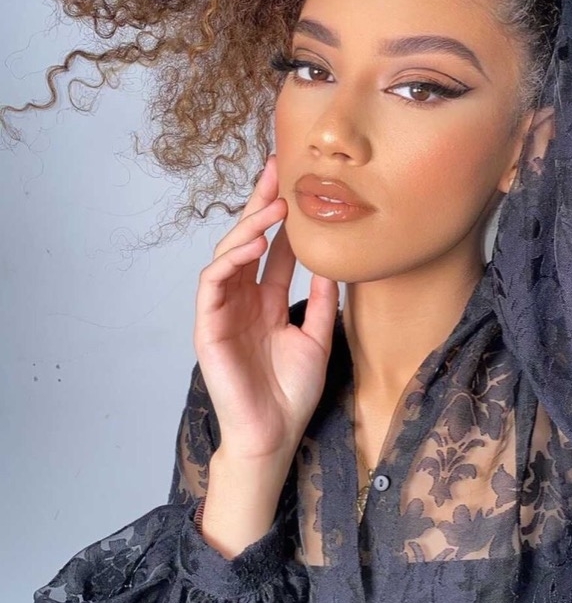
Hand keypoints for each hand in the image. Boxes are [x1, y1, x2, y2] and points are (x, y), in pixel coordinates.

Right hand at [193, 155, 338, 461]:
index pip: (273, 248)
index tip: (297, 181)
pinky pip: (212, 283)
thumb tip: (333, 264)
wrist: (274, 433)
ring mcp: (222, 310)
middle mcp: (242, 299)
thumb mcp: (317, 338)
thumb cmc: (292, 392)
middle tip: (278, 170)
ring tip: (275, 207)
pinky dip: (230, 260)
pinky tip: (254, 245)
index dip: (283, 215)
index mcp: (266, 300)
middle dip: (261, 203)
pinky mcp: (207, 326)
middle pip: (248, 240)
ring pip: (228, 254)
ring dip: (249, 227)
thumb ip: (322, 301)